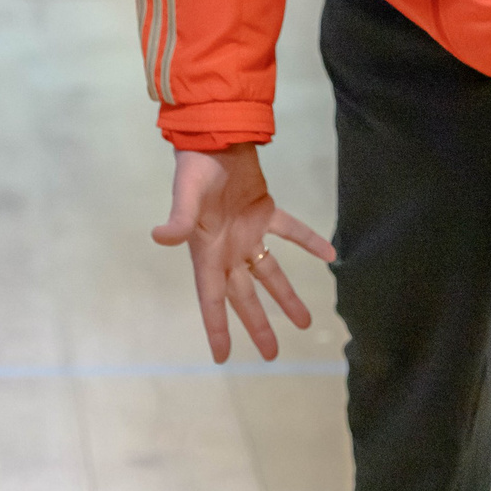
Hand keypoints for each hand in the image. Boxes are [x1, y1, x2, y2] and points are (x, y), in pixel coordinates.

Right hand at [151, 143, 335, 362]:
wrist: (213, 134)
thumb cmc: (195, 167)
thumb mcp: (185, 194)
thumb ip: (178, 219)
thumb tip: (160, 237)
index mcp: (207, 251)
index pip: (212, 298)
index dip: (217, 327)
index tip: (223, 357)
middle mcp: (227, 249)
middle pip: (244, 296)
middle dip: (258, 324)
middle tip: (272, 355)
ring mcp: (247, 231)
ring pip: (269, 272)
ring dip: (286, 296)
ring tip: (305, 322)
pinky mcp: (264, 210)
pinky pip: (289, 230)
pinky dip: (309, 241)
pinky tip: (330, 254)